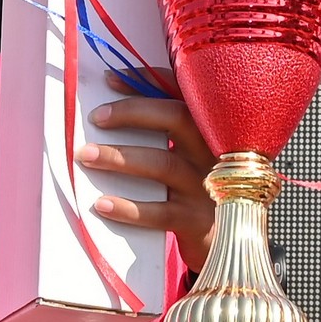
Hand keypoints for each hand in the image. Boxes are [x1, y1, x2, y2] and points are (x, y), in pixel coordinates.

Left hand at [81, 93, 216, 267]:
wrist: (234, 242)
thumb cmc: (204, 191)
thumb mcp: (199, 156)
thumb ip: (172, 133)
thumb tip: (114, 108)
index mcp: (214, 130)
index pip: (183, 93)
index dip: (147, 81)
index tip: (111, 79)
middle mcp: (215, 153)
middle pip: (176, 119)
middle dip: (132, 112)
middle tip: (96, 118)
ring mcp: (209, 187)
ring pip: (164, 163)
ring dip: (120, 157)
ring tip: (86, 155)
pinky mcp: (198, 221)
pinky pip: (161, 212)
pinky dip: (129, 208)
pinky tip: (103, 204)